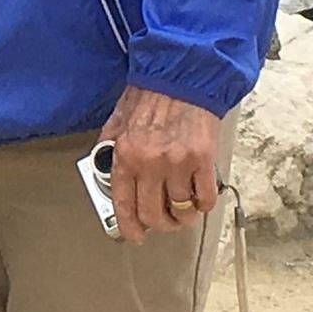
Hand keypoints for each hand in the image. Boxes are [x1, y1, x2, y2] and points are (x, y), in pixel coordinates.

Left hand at [97, 85, 221, 243]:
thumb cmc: (149, 95)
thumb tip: (108, 174)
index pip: (124, 203)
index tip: (136, 235)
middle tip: (164, 222)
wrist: (182, 75)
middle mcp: (149, 162)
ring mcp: (177, 163)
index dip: (130, 226)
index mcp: (124, 154)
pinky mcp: (202, 159)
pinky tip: (200, 200)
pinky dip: (203, 205)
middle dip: (159, 224)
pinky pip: (204, 197)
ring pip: (180, 210)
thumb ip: (111, 148)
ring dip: (182, 218)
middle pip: (153, 213)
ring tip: (184, 213)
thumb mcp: (117, 120)